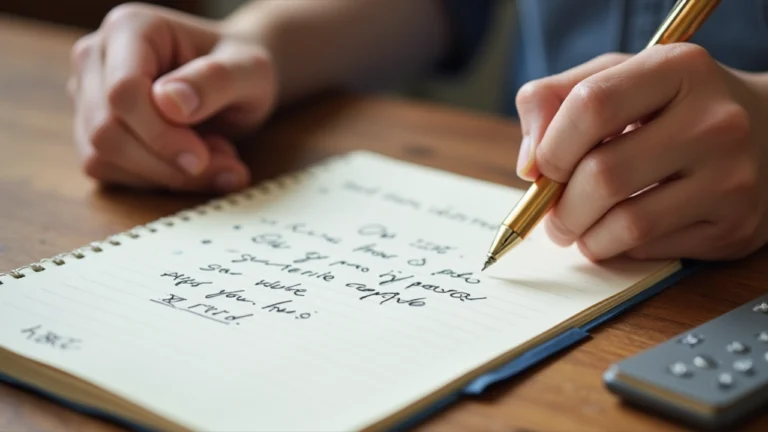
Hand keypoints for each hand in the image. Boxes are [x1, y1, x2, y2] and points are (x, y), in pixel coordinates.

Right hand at [68, 3, 276, 192]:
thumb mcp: (250, 71)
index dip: (160, 135)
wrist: (235, 80)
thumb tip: (169, 104)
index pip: (123, 92)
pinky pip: (109, 173)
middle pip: (106, 131)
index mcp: (130, 28)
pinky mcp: (91, 131)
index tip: (202, 158)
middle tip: (227, 169)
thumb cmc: (241, 69)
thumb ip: (216, 81)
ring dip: (166, 175)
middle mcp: (96, 57)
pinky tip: (192, 164)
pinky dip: (156, 180)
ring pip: (101, 158)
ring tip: (218, 158)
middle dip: (166, 164)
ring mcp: (87, 96)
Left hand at [515, 44, 767, 261]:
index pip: (592, 106)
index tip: (543, 166)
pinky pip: (651, 250)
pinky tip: (619, 231)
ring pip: (626, 225)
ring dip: (584, 235)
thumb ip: (556, 99)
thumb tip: (529, 164)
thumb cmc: (672, 104)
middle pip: (603, 175)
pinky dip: (618, 247)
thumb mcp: (618, 77)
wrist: (767, 132)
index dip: (551, 146)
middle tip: (552, 213)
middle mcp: (715, 121)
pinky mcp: (734, 226)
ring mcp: (730, 177)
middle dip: (560, 206)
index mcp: (679, 69)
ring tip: (577, 227)